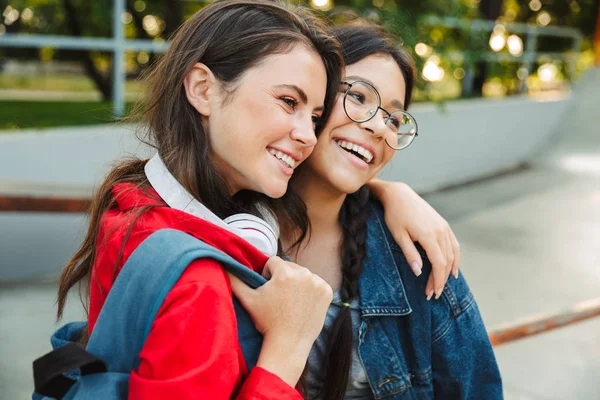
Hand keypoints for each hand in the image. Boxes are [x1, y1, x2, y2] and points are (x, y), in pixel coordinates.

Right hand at [228, 256, 332, 385]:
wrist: (288, 344)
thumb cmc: (267, 322)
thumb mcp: (247, 299)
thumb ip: (235, 279)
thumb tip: (223, 264)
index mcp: (284, 272)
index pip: (273, 262)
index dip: (267, 275)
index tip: (268, 290)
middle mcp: (304, 273)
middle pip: (289, 267)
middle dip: (283, 277)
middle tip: (279, 297)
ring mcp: (317, 282)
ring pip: (303, 274)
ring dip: (297, 282)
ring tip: (291, 301)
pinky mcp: (327, 291)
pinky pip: (316, 283)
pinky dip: (310, 290)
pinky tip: (303, 303)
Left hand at [373, 180, 459, 299]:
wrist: (399, 195)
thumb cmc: (395, 215)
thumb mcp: (399, 236)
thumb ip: (410, 254)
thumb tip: (419, 273)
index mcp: (429, 235)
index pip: (439, 263)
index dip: (437, 280)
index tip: (432, 293)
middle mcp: (440, 231)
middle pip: (446, 261)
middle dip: (441, 279)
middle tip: (432, 293)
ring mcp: (444, 227)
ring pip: (452, 254)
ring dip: (448, 271)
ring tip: (441, 285)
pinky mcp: (444, 224)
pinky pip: (454, 244)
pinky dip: (455, 258)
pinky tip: (453, 269)